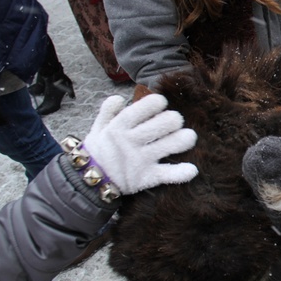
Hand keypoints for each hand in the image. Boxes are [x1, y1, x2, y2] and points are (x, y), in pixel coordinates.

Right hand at [82, 95, 197, 194]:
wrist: (89, 181)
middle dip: (173, 119)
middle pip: (159, 125)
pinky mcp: (146, 178)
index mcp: (118, 127)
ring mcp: (139, 160)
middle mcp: (130, 142)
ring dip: (182, 140)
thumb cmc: (98, 152)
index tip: (162, 102)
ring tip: (189, 137)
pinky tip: (192, 170)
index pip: (140, 110)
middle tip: (176, 120)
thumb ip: (107, 111)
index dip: (155, 103)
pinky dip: (179, 173)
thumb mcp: (97, 128)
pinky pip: (165, 175)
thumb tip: (119, 98)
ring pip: (167, 146)